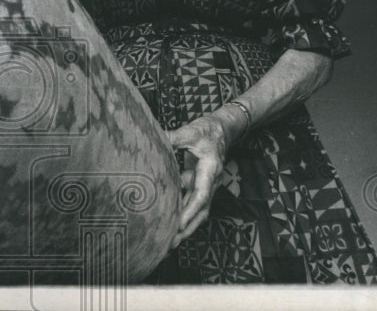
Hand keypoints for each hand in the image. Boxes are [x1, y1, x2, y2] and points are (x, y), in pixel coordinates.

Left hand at [165, 114, 235, 246]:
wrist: (222, 131)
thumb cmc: (207, 131)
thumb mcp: (190, 131)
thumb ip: (173, 137)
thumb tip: (155, 139)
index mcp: (210, 169)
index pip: (201, 194)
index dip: (190, 211)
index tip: (179, 225)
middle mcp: (210, 182)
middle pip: (200, 211)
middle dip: (187, 228)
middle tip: (170, 244)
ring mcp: (205, 186)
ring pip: (196, 211)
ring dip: (184, 226)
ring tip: (167, 243)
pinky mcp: (199, 186)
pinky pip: (190, 204)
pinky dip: (181, 215)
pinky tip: (167, 224)